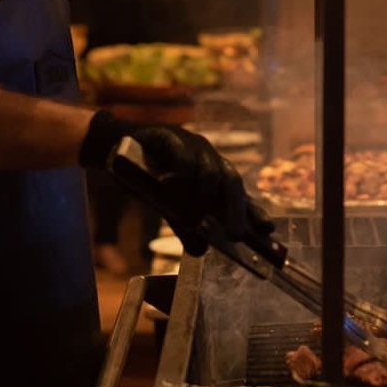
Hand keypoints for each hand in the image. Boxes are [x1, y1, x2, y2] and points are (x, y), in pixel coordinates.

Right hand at [127, 124, 274, 256]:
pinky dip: (180, 172)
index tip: (269, 230)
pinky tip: (170, 185)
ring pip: (209, 170)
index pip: (239, 195)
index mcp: (214, 175)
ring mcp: (192, 145)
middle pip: (232, 182)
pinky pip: (182, 154)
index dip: (254, 211)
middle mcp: (209, 158)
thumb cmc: (149, 176)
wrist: (117, 146)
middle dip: (236, 210)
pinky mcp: (170, 135)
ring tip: (194, 220)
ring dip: (204, 198)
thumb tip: (200, 250)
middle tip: (235, 235)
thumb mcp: (169, 207)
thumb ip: (185, 226)